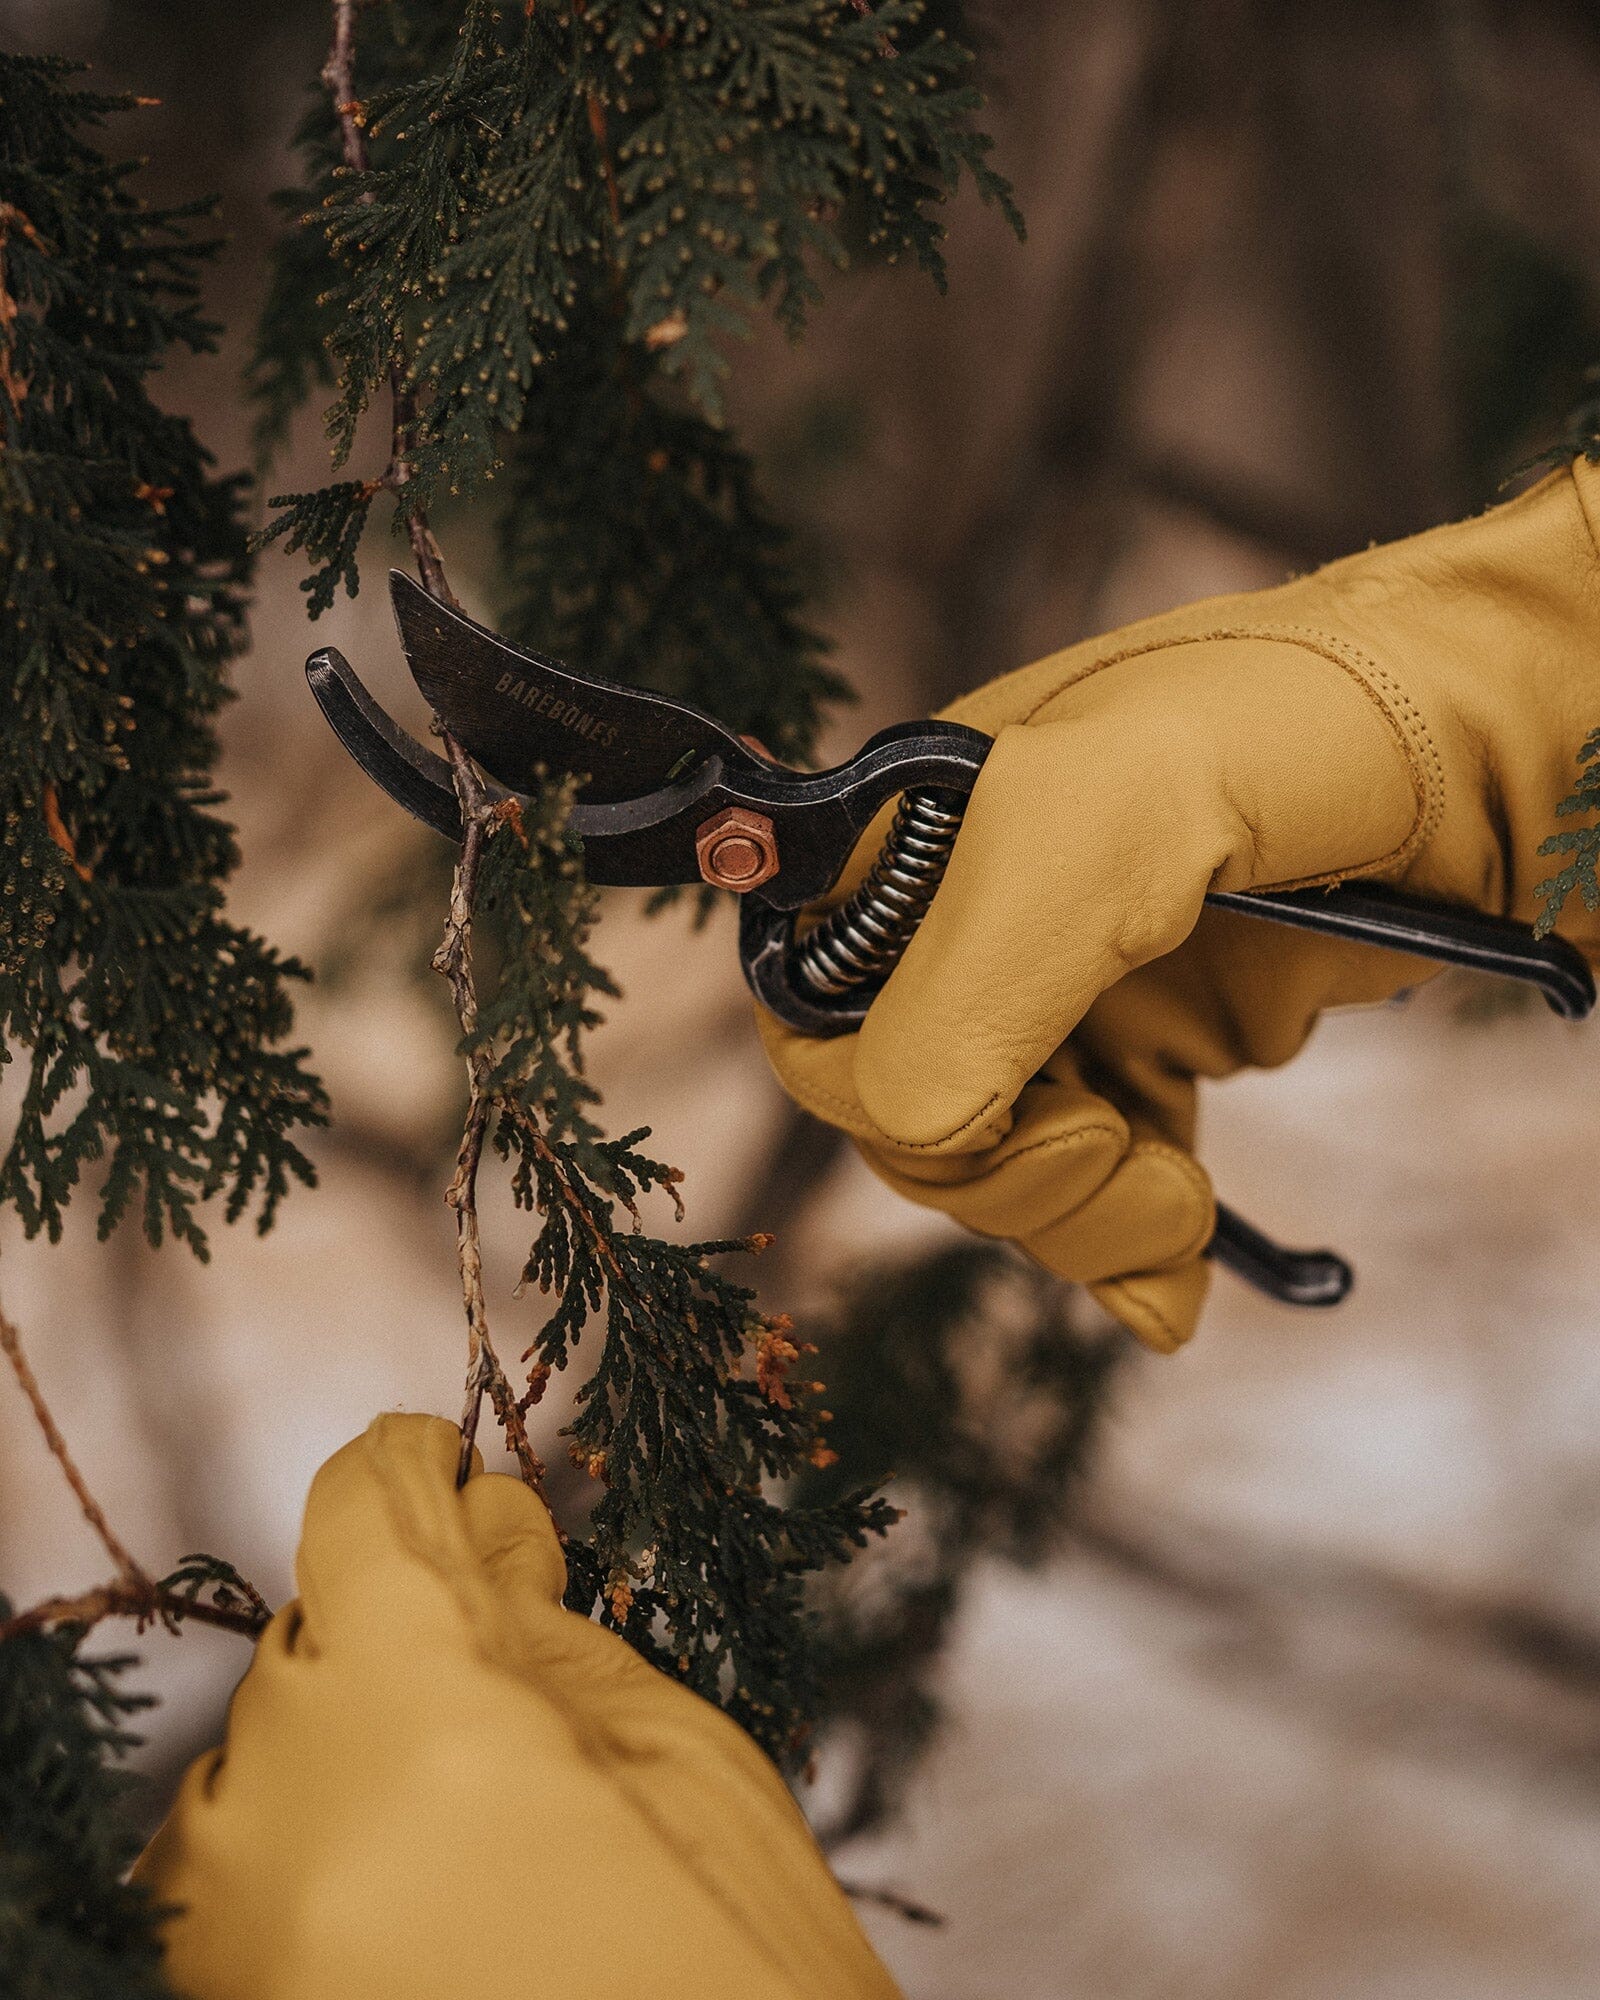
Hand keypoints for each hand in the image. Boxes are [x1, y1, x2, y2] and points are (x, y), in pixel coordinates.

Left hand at [137, 1415, 898, 1999]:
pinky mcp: (226, 1986)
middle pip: (312, 1630)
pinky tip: (392, 1859)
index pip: (358, 1516)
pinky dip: (294, 1828)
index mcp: (419, 1709)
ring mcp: (240, 1917)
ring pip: (260, 1742)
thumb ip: (541, 1622)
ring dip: (344, 1726)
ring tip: (457, 1786)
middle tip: (505, 1648)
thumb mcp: (666, 1750)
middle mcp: (289, 1805)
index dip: (407, 1469)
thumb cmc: (726, 1949)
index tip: (440, 1462)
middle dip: (401, 1619)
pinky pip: (221, 1857)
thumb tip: (477, 1514)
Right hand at [760, 463, 1599, 1351]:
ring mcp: (1072, 980)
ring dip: (1078, 1218)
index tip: (1044, 1107)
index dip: (898, 1095)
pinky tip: (1181, 1272)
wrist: (1512, 730)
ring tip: (1183, 1211)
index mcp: (928, 829)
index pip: (825, 1013)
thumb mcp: (1120, 816)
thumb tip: (915, 1131)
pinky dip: (1129, 1246)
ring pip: (998, 1163)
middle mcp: (982, 909)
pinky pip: (1097, 1177)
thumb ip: (982, 963)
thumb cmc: (1318, 720)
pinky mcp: (1157, 1039)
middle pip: (906, 1110)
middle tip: (1132, 1166)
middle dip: (1007, 1175)